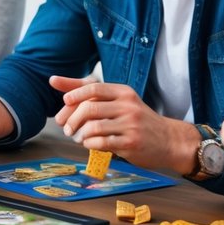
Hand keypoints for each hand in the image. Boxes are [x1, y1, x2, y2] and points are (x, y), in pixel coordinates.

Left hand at [50, 76, 195, 172]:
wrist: (170, 140)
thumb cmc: (138, 120)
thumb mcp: (120, 101)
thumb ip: (89, 93)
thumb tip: (54, 80)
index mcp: (124, 92)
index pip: (94, 88)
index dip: (74, 94)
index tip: (64, 101)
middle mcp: (128, 106)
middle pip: (89, 108)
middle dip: (72, 119)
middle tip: (66, 128)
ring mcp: (130, 125)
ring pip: (93, 127)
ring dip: (79, 134)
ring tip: (78, 137)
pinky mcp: (130, 143)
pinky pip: (101, 143)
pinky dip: (89, 144)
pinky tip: (90, 144)